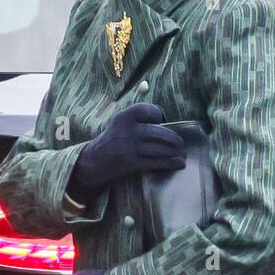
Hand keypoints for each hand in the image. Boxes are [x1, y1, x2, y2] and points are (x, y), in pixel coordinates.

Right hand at [68, 102, 185, 198]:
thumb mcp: (119, 124)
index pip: (149, 110)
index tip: (161, 122)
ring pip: (161, 149)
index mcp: (124, 117)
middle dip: (175, 140)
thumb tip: (164, 124)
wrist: (93, 163)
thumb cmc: (111, 142)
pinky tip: (179, 163)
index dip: (158, 116)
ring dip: (175, 153)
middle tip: (181, 144)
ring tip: (182, 155)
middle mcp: (129, 131)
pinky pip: (157, 162)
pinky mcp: (133, 164)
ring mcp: (131, 148)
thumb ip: (137, 120)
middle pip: (161, 133)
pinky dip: (171, 163)